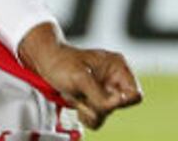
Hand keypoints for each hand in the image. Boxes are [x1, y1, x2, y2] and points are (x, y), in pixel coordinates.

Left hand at [18, 23, 141, 129]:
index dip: (121, 102)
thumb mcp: (79, 78)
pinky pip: (98, 116)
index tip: (104, 101)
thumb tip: (115, 105)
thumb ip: (99, 94)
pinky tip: (76, 102)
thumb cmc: (60, 62)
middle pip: (120, 107)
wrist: (43, 62)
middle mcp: (114, 78)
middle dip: (100, 107)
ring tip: (77, 98)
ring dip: (91, 111)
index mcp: (117, 66)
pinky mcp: (96, 98)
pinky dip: (86, 114)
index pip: (134, 95)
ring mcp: (105, 89)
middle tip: (83, 97)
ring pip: (108, 113)